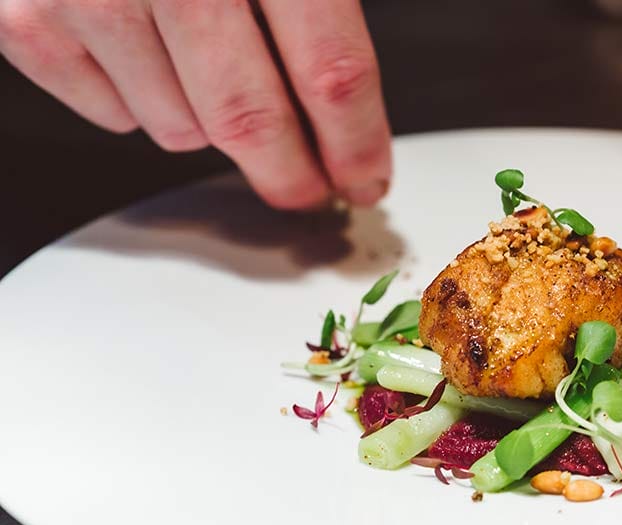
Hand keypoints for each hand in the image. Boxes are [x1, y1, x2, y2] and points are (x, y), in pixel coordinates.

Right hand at [0, 0, 391, 208]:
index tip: (365, 179)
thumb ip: (319, 2)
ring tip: (206, 63)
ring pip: (181, 129)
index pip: (330, 69)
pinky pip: (113, 115)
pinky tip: (145, 49)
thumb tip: (343, 105)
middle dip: (290, 172)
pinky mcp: (28, 18)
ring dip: (210, 124)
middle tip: (308, 186)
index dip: (356, 143)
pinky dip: (141, 101)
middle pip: (250, 119)